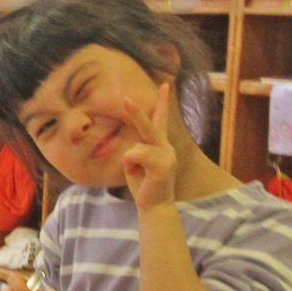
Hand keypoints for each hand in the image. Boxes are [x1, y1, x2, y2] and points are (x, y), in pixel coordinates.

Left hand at [118, 85, 177, 213]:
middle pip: (149, 125)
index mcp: (160, 145)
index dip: (162, 102)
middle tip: (125, 98)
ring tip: (137, 174)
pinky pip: (135, 155)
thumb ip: (136, 151)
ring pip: (137, 146)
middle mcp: (166, 147)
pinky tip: (137, 175)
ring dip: (130, 161)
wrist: (155, 206)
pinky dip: (130, 164)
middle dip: (136, 112)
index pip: (160, 119)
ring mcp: (166, 156)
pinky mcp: (162, 166)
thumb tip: (134, 150)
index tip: (164, 84)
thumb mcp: (136, 164)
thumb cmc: (144, 185)